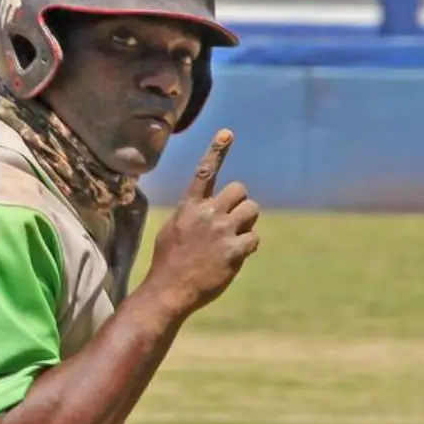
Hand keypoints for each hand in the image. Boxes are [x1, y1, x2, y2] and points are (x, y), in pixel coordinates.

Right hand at [143, 129, 260, 316]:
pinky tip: (235, 256)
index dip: (216, 151)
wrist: (169, 290)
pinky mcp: (234, 251)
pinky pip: (254, 238)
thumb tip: (209, 205)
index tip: (227, 133)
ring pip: (252, 211)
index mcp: (189, 207)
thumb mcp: (172, 229)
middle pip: (240, 190)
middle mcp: (207, 214)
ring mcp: (222, 232)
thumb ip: (192, 213)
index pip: (205, 172)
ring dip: (248, 223)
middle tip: (233, 219)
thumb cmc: (169, 261)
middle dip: (241, 203)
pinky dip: (248, 246)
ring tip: (234, 238)